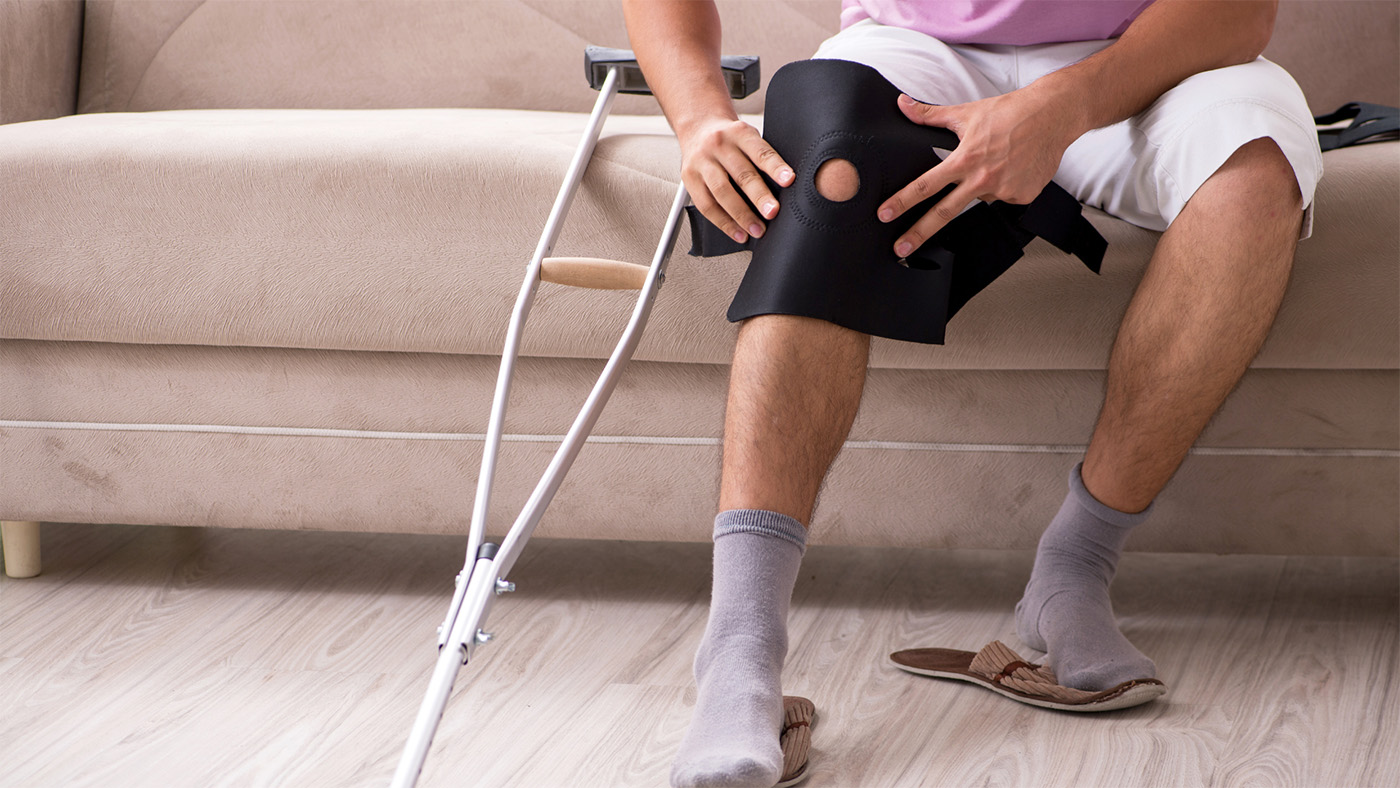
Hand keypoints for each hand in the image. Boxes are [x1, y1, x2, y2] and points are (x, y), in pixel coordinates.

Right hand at [677, 117, 794, 242]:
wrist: (697, 129)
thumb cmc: (730, 138)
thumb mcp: (747, 137)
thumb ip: (762, 157)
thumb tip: (783, 189)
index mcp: (739, 133)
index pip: (760, 151)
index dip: (775, 167)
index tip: (789, 180)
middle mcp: (718, 145)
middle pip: (741, 174)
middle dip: (759, 197)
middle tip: (772, 213)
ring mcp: (702, 162)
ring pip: (722, 192)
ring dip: (741, 215)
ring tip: (756, 230)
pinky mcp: (689, 178)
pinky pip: (706, 205)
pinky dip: (724, 222)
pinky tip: (738, 232)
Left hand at [877, 87, 1078, 256]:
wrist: (1053, 115)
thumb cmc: (1011, 112)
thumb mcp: (967, 112)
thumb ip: (931, 115)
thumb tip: (903, 104)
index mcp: (965, 160)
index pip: (926, 185)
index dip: (902, 201)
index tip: (884, 215)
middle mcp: (982, 179)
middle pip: (943, 213)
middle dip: (918, 233)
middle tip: (900, 249)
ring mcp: (1003, 190)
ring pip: (979, 198)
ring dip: (980, 186)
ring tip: (998, 160)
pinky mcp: (1022, 196)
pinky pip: (1003, 197)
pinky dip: (1003, 185)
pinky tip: (1014, 166)